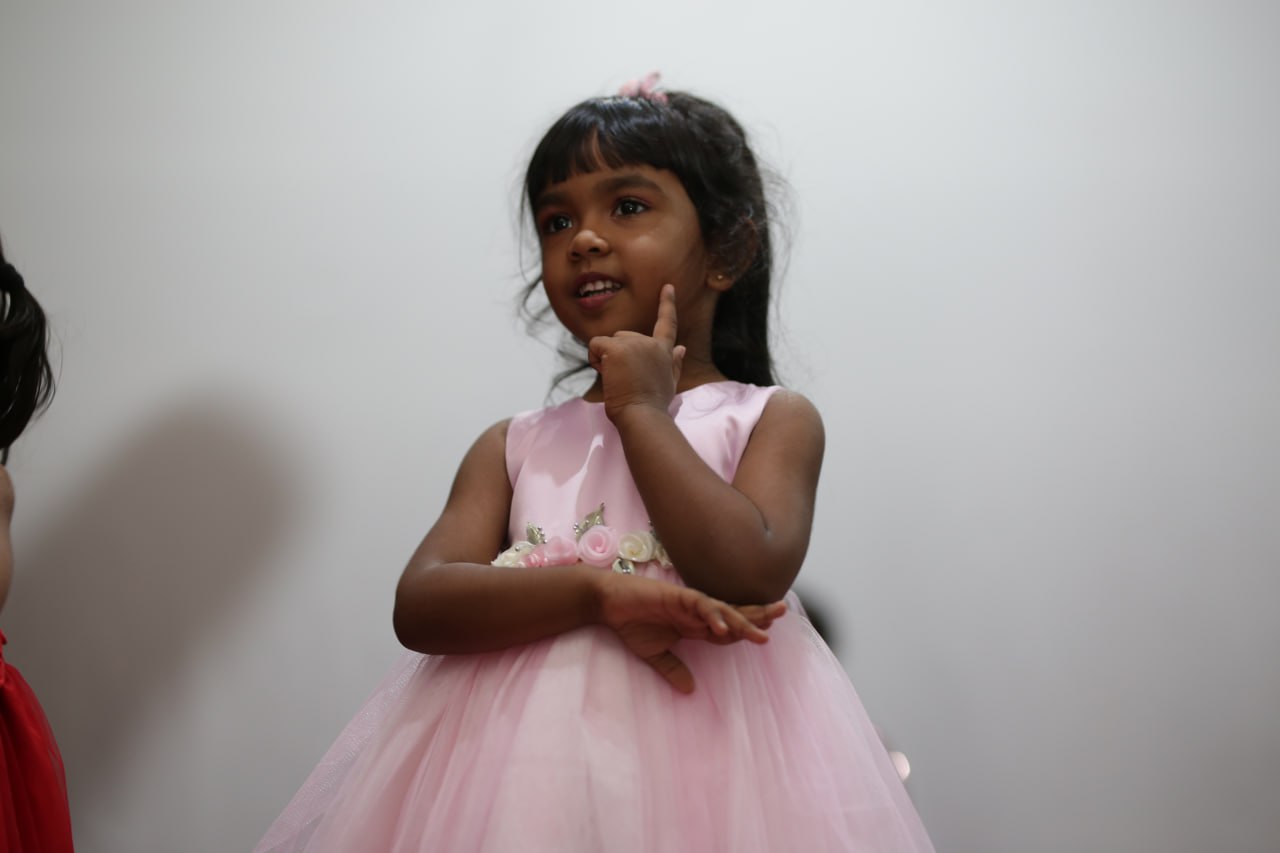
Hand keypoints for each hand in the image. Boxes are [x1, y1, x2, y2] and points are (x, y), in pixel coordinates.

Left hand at [588, 284, 686, 421]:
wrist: (643, 416)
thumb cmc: (654, 405)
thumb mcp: (669, 382)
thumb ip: (675, 363)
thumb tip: (682, 347)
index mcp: (664, 351)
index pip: (667, 324)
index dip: (667, 304)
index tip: (667, 287)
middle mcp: (650, 343)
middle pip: (623, 338)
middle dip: (617, 356)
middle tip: (625, 381)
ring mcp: (634, 343)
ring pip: (608, 344)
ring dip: (605, 360)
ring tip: (617, 381)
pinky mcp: (616, 348)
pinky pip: (595, 345)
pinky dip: (595, 360)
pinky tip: (606, 375)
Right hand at [597, 571, 785, 693]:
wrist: (609, 603)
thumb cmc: (631, 622)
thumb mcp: (655, 654)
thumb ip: (673, 669)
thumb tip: (690, 690)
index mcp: (694, 623)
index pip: (728, 628)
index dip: (746, 630)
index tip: (767, 634)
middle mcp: (696, 611)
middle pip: (734, 613)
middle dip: (757, 615)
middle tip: (783, 612)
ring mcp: (688, 602)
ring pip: (723, 610)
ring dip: (744, 620)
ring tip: (763, 633)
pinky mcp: (677, 596)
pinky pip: (701, 606)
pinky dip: (714, 616)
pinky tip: (725, 628)